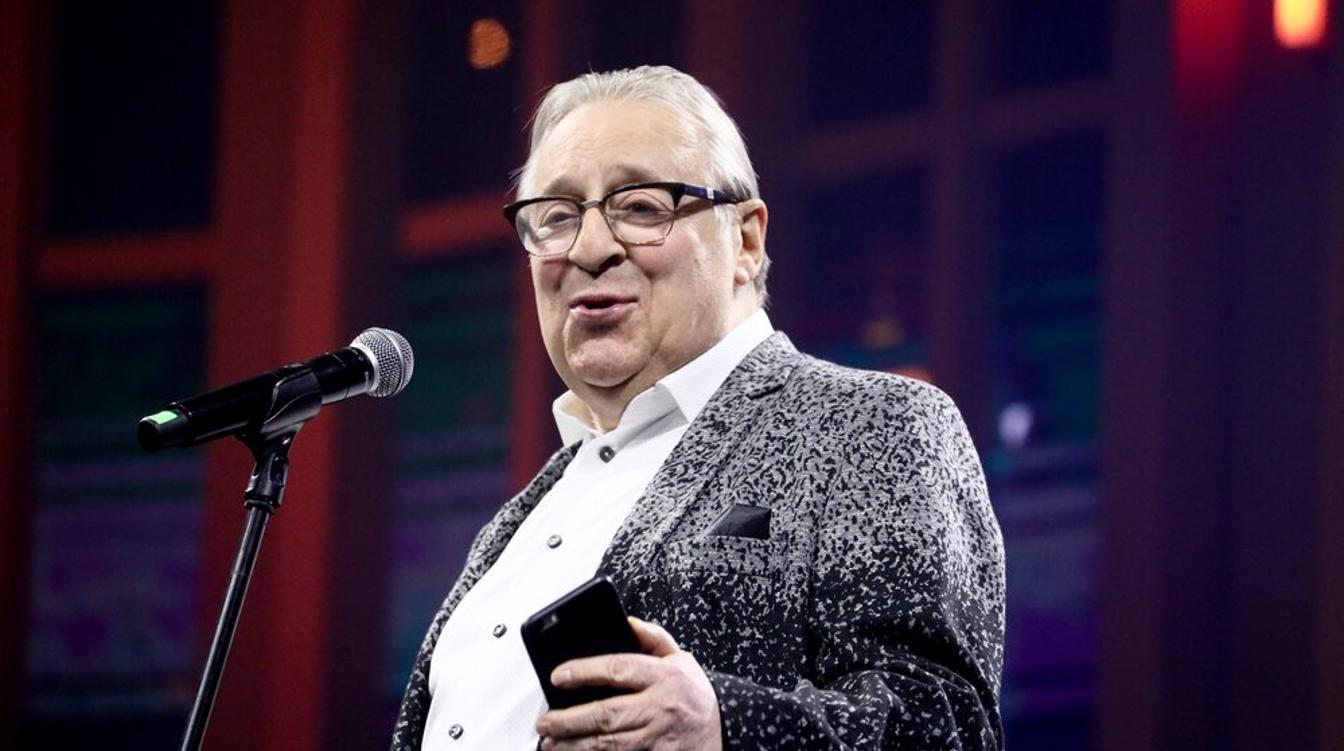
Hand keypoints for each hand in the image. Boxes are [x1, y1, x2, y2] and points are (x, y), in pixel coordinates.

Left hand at [536, 617, 722, 750]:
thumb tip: (626, 621)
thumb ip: (653, 638)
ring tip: (551, 743)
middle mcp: (660, 707)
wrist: (722, 730)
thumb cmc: (694, 695)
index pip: (618, 669)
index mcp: (664, 676)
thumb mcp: (681, 659)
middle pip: (606, 714)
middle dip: (569, 720)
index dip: (584, 671)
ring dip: (575, 745)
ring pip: (609, 744)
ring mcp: (658, 737)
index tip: (558, 675)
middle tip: (544, 722)